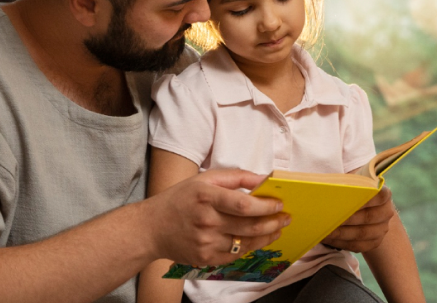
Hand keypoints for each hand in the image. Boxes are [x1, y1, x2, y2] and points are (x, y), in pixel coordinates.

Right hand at [145, 168, 289, 266]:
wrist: (150, 228)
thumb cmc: (179, 199)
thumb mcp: (204, 179)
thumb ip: (235, 177)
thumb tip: (264, 179)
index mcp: (205, 197)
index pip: (243, 205)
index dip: (265, 206)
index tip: (279, 204)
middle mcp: (206, 221)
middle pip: (249, 226)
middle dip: (273, 222)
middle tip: (285, 217)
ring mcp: (205, 242)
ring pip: (245, 243)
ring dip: (267, 237)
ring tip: (277, 229)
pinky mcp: (204, 258)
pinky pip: (235, 255)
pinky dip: (250, 247)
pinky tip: (258, 240)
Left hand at [321, 185, 393, 252]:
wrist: (363, 208)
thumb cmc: (354, 192)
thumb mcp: (353, 184)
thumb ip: (347, 185)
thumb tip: (330, 188)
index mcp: (384, 194)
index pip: (378, 195)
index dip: (363, 197)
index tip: (344, 198)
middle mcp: (386, 212)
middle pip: (367, 217)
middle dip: (345, 218)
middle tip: (327, 218)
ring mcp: (382, 229)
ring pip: (361, 234)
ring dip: (340, 233)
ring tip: (324, 230)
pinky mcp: (374, 242)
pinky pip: (357, 245)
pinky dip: (340, 242)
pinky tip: (327, 238)